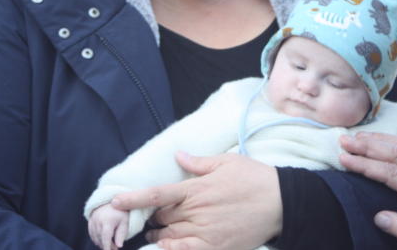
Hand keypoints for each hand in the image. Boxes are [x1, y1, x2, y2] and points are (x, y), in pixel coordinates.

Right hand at [88, 204, 129, 249]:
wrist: (114, 199)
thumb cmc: (121, 211)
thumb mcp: (125, 222)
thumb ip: (121, 234)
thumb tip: (119, 246)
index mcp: (107, 221)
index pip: (105, 238)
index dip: (107, 247)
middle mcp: (98, 220)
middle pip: (100, 239)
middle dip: (107, 246)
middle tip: (115, 248)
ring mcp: (93, 220)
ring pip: (95, 237)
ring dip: (101, 243)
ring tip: (111, 243)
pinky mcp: (90, 220)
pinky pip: (91, 233)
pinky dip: (96, 238)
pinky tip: (103, 239)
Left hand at [112, 152, 281, 249]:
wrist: (281, 202)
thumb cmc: (254, 178)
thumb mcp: (226, 162)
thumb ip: (198, 162)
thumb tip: (179, 155)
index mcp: (196, 189)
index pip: (157, 195)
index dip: (134, 199)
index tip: (116, 201)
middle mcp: (196, 212)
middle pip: (161, 217)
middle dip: (153, 216)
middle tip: (152, 214)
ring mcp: (205, 232)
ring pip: (169, 236)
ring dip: (159, 234)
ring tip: (158, 230)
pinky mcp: (215, 248)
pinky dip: (172, 249)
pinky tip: (167, 245)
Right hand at [339, 132, 396, 249]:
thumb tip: (379, 217)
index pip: (390, 172)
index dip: (365, 164)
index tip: (344, 159)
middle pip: (394, 152)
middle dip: (366, 145)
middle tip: (343, 140)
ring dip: (378, 139)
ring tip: (356, 136)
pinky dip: (396, 138)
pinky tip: (384, 138)